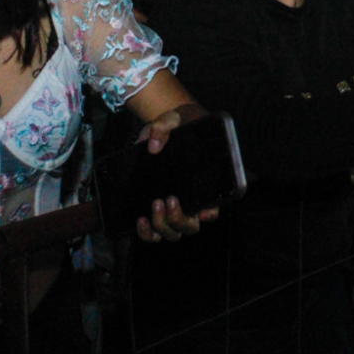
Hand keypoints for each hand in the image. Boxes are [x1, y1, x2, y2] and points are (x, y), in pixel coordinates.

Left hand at [134, 110, 220, 242]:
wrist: (158, 130)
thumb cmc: (175, 126)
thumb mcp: (171, 120)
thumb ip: (163, 126)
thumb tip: (153, 145)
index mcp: (203, 185)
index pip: (213, 209)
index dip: (209, 214)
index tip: (202, 210)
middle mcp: (188, 202)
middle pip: (191, 227)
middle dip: (179, 219)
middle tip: (169, 199)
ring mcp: (170, 209)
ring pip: (173, 233)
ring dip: (163, 226)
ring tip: (154, 205)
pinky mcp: (152, 210)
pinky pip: (153, 234)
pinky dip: (146, 233)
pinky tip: (140, 220)